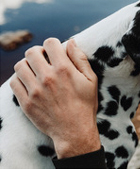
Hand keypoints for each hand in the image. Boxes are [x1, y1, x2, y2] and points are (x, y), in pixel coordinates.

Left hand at [10, 38, 100, 158]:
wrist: (74, 131)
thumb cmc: (85, 104)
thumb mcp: (91, 80)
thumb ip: (80, 59)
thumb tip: (71, 42)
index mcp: (64, 70)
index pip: (50, 43)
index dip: (53, 44)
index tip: (55, 52)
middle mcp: (47, 78)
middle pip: (32, 52)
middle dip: (38, 52)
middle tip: (44, 59)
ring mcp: (34, 91)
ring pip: (20, 66)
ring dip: (27, 64)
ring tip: (35, 70)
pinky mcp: (26, 102)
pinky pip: (14, 82)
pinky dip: (19, 78)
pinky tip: (29, 82)